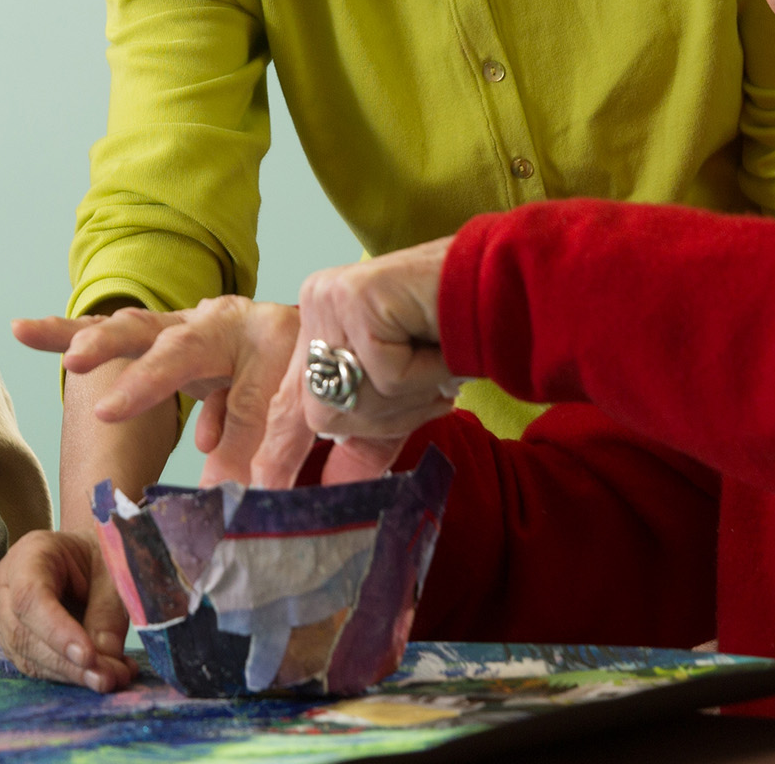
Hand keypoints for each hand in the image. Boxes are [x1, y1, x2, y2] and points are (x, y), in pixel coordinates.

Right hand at [0, 527, 133, 690]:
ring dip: (73, 675)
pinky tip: (100, 674)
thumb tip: (104, 663)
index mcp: (29, 554)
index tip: (89, 657)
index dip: (56, 632)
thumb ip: (107, 615)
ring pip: (29, 658)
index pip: (29, 597)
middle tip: (111, 677)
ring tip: (114, 676)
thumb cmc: (100, 556)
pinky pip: (36, 666)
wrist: (88, 557)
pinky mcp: (13, 641)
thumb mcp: (113, 576)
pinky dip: (70, 675)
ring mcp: (4, 615)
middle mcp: (6, 585)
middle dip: (70, 664)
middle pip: (24, 635)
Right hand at [15, 299, 395, 488]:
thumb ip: (256, 442)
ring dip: (87, 339)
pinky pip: (141, 354)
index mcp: (234, 330)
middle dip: (102, 342)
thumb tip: (219, 495)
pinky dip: (100, 354)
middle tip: (71, 362)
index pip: (180, 357)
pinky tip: (46, 344)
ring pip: (134, 332)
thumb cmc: (319, 363)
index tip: (107, 410)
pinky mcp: (186, 351)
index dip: (144, 385)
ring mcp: (191, 333)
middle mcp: (205, 323)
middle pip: (145, 328)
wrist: (336, 341)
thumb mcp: (297, 399)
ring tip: (30, 332)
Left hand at [251, 238, 461, 485]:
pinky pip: (386, 374)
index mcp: (319, 323)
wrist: (508, 283)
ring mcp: (331, 298)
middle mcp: (315, 304)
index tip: (267, 490)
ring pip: (354, 399)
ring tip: (440, 360)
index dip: (283, 449)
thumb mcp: (402, 394)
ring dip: (411, 397)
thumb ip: (366, 437)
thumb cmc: (459, 336)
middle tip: (429, 388)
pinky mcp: (356, 296)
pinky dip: (426, 374)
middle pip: (320, 411)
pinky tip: (443, 347)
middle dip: (378, 420)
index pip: (290, 400)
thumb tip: (336, 492)